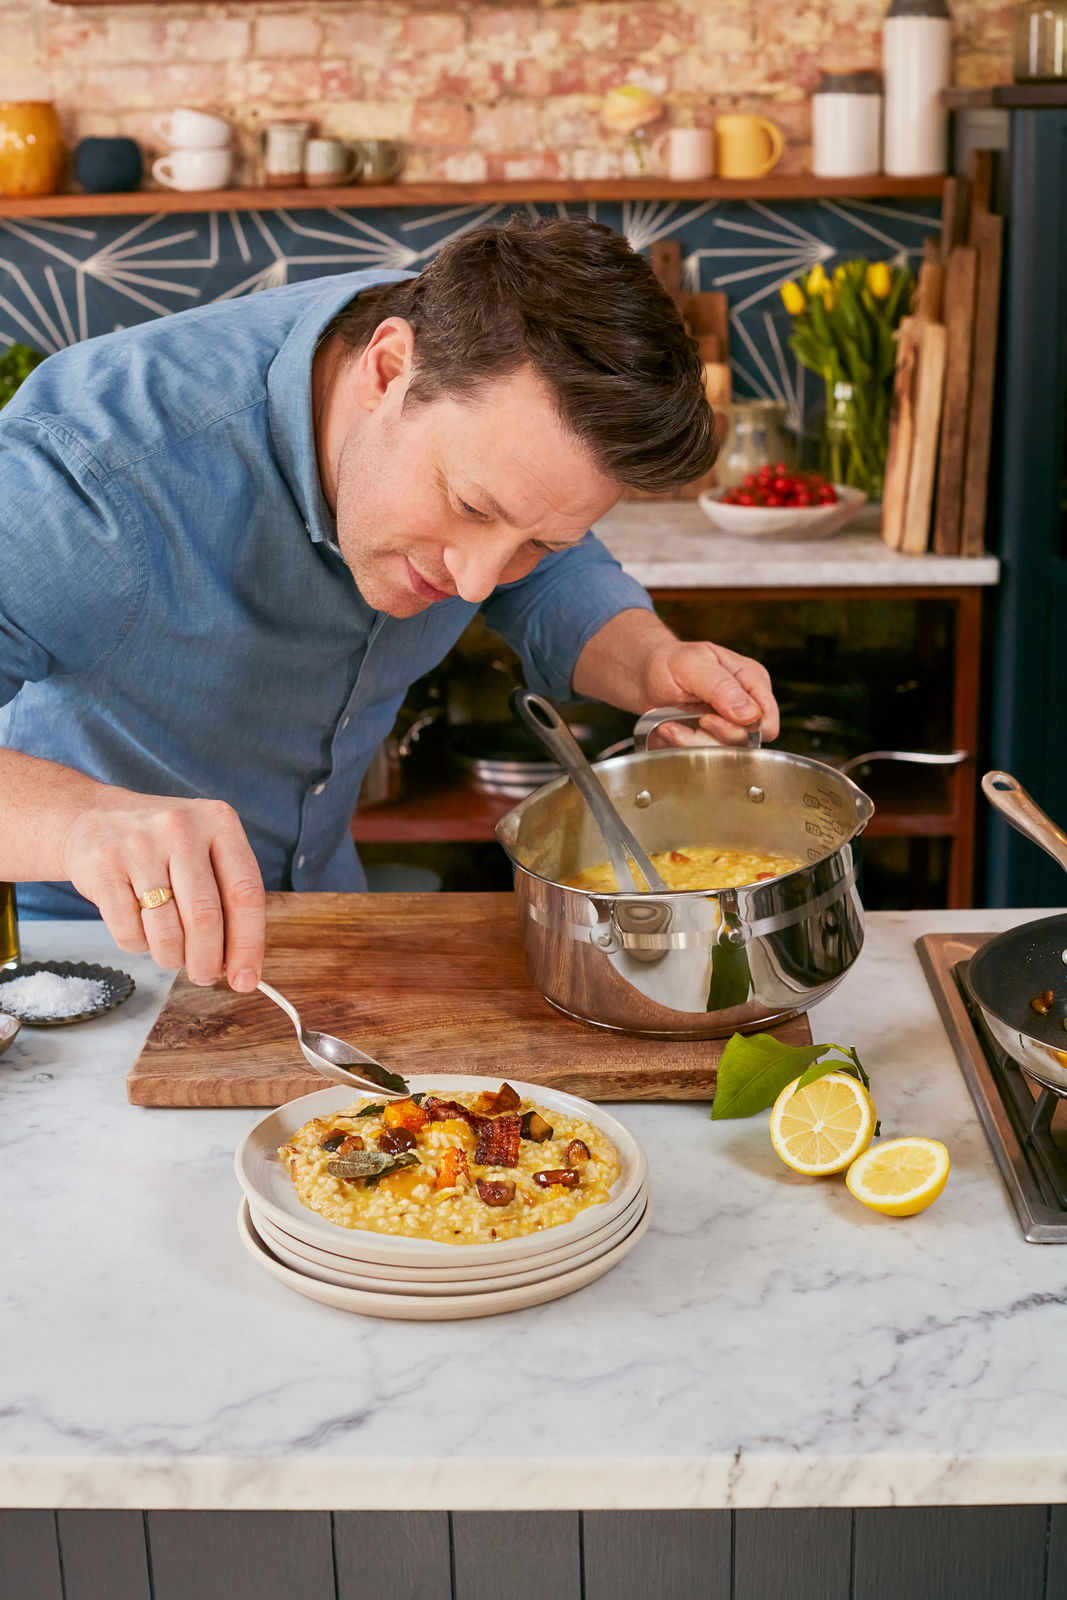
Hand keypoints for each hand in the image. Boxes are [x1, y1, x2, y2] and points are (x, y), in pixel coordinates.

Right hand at [62, 791, 265, 989]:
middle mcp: (181, 828)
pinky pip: (129, 932)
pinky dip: (139, 946)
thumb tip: (241, 966)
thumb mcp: (203, 849)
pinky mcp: (103, 868)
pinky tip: (141, 931)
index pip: (246, 893)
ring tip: (171, 953)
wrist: (91, 818)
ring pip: (167, 931)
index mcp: (219, 822)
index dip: (248, 944)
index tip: (246, 979)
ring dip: (172, 958)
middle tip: (205, 976)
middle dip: (207, 961)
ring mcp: (139, 846)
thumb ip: (227, 897)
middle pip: (205, 917)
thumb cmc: (161, 845)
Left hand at [641, 639, 779, 747]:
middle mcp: (745, 705)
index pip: (766, 719)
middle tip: (692, 719)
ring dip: (691, 742)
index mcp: (752, 680)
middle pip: (745, 741)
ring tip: (671, 724)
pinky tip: (669, 729)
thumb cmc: (670, 661)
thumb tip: (750, 714)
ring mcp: (727, 725)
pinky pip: (702, 755)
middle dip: (711, 735)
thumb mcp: (692, 665)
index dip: (742, 727)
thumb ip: (722, 687)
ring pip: (723, 754)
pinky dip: (681, 745)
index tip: (708, 718)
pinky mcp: (709, 740)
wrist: (645, 675)